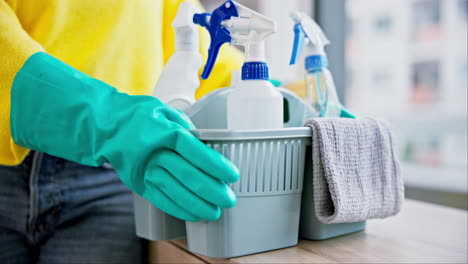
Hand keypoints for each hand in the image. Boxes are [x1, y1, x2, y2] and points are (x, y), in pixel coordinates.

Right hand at [10, 52, 239, 220]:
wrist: (106, 127)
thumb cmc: (141, 116)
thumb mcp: (164, 111)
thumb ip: (185, 126)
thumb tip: (206, 144)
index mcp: (164, 131)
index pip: (195, 151)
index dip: (215, 164)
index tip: (232, 175)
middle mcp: (155, 152)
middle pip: (187, 174)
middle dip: (211, 190)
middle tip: (229, 199)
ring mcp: (145, 170)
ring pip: (175, 190)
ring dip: (197, 204)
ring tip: (215, 213)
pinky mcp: (138, 184)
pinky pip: (160, 199)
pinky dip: (178, 209)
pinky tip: (193, 215)